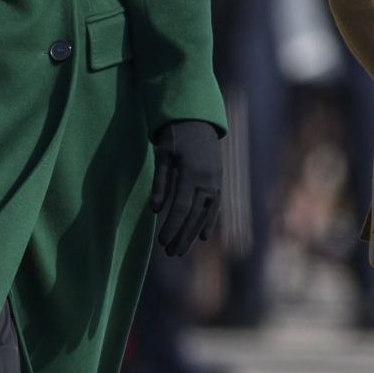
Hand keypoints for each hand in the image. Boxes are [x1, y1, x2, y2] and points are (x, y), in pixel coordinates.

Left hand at [150, 120, 221, 257]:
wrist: (198, 120)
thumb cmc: (175, 136)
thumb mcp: (163, 155)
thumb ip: (160, 183)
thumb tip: (155, 210)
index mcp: (191, 172)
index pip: (181, 206)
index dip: (172, 225)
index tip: (162, 242)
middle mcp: (207, 179)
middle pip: (194, 214)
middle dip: (182, 235)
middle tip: (171, 253)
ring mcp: (215, 181)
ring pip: (206, 213)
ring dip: (194, 233)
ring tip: (182, 250)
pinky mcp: (218, 181)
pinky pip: (215, 205)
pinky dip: (209, 221)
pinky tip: (203, 236)